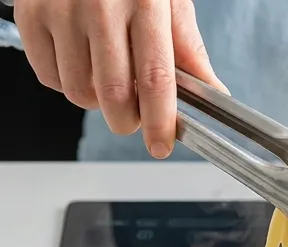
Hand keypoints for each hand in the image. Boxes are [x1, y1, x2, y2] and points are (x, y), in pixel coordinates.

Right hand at [12, 0, 224, 158]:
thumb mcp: (169, 0)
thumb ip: (188, 48)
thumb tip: (212, 92)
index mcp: (145, 3)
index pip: (156, 77)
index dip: (160, 120)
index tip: (161, 145)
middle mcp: (100, 7)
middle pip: (113, 93)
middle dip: (127, 120)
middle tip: (133, 117)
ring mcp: (61, 11)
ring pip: (78, 92)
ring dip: (96, 102)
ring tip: (107, 79)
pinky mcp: (30, 16)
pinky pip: (49, 77)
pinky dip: (67, 84)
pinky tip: (81, 63)